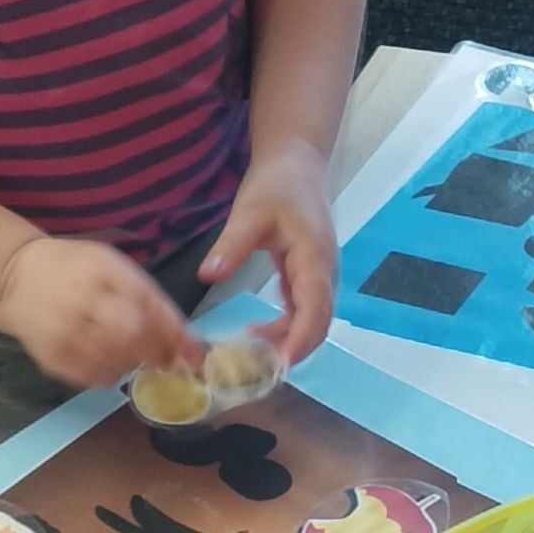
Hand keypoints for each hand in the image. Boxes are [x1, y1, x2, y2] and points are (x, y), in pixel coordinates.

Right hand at [0, 234, 196, 389]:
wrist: (16, 277)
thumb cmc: (75, 268)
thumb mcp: (112, 265)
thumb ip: (146, 296)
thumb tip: (184, 339)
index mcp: (101, 270)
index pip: (148, 304)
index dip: (176, 334)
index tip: (196, 355)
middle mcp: (81, 301)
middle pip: (133, 337)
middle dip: (157, 353)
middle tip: (165, 360)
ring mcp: (64, 332)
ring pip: (117, 362)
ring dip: (136, 364)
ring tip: (133, 355)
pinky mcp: (52, 358)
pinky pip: (95, 378)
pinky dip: (112, 375)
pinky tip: (109, 360)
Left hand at [198, 143, 336, 362]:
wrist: (297, 164)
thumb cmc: (278, 184)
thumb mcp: (250, 211)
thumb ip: (232, 245)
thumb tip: (209, 275)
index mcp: (315, 258)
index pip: (315, 310)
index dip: (300, 341)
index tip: (278, 365)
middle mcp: (324, 273)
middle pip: (318, 324)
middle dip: (291, 350)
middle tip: (253, 369)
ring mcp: (319, 276)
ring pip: (312, 321)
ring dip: (287, 342)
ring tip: (248, 352)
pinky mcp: (309, 276)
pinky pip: (303, 311)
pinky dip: (285, 328)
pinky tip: (256, 333)